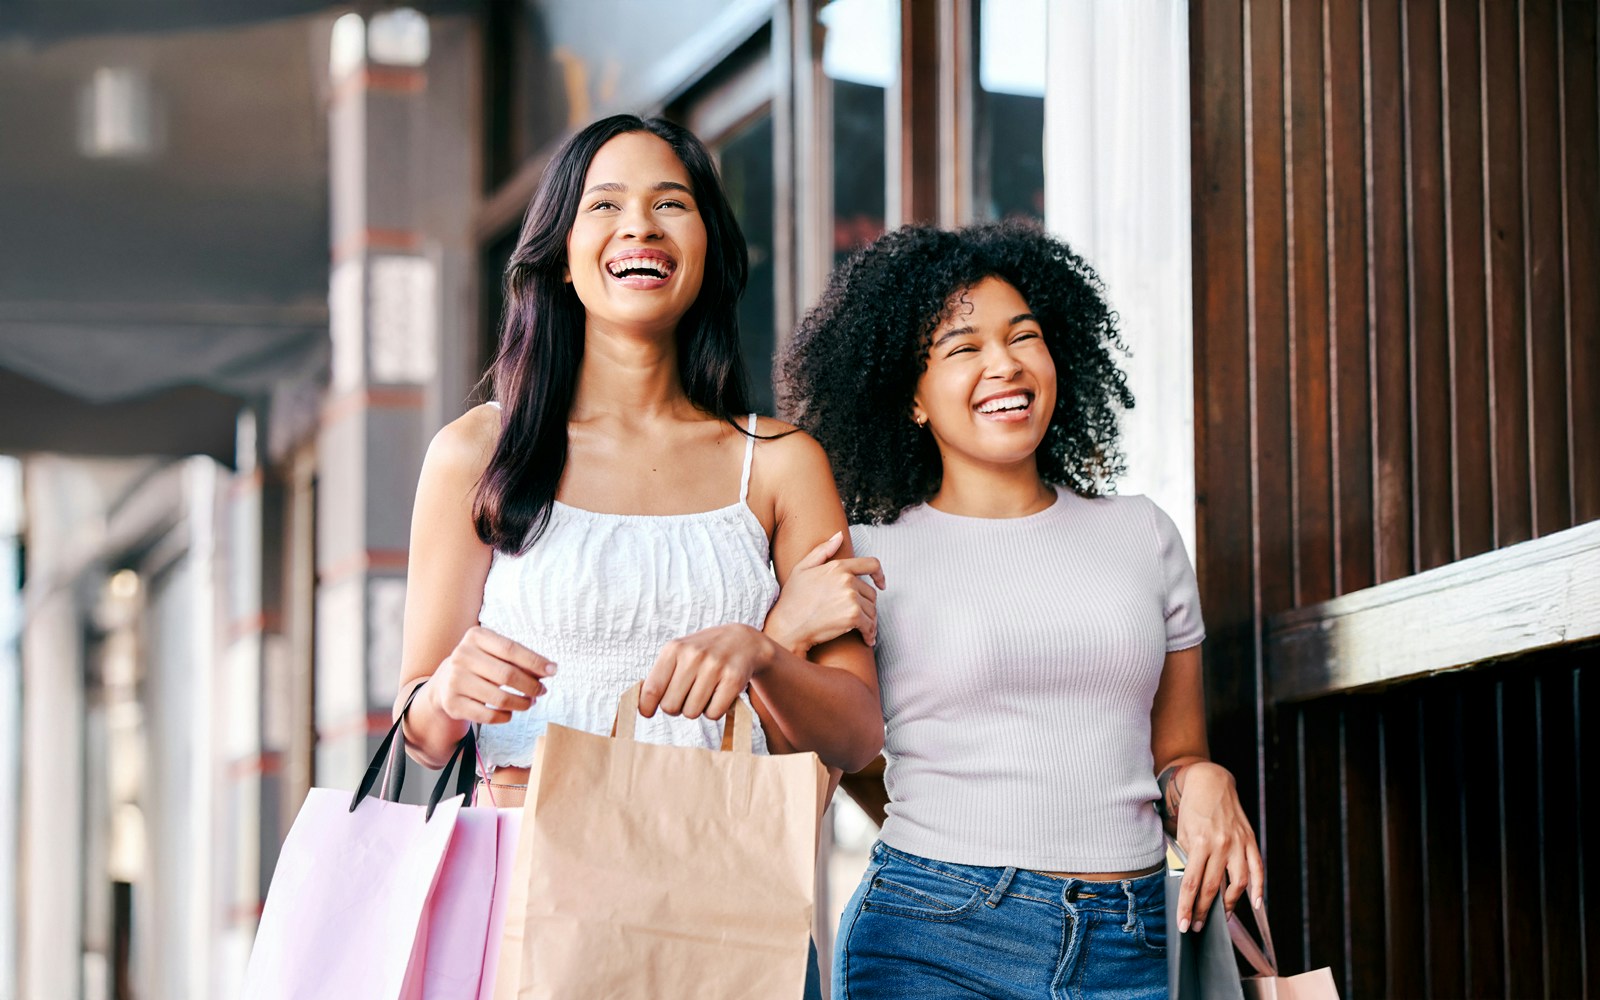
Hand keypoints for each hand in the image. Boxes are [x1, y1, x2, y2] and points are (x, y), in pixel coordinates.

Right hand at [428, 625, 555, 724]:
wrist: (445, 682)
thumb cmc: (481, 665)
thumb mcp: (495, 654)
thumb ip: (519, 660)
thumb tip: (549, 670)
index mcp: (475, 637)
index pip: (511, 649)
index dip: (535, 661)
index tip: (553, 670)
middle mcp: (462, 656)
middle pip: (507, 674)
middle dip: (531, 685)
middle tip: (542, 691)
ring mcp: (455, 680)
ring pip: (500, 698)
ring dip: (522, 703)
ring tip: (530, 702)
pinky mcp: (453, 703)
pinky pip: (488, 716)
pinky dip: (505, 716)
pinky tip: (510, 712)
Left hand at [641, 624, 774, 720]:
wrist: (743, 641)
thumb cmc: (703, 653)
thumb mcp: (679, 653)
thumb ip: (659, 676)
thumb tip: (641, 705)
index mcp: (674, 649)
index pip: (651, 689)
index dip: (647, 707)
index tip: (648, 712)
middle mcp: (693, 656)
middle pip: (670, 706)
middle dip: (676, 707)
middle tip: (686, 695)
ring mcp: (714, 667)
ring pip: (692, 713)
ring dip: (696, 709)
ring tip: (704, 693)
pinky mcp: (733, 679)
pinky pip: (713, 714)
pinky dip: (714, 710)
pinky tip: (718, 695)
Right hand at [764, 530, 885, 652]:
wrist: (787, 626)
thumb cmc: (792, 600)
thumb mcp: (801, 568)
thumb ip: (822, 550)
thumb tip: (839, 536)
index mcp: (838, 567)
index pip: (871, 564)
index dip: (880, 574)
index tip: (881, 584)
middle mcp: (847, 580)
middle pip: (871, 593)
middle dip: (866, 605)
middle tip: (859, 617)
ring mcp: (851, 598)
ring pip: (872, 610)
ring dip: (870, 622)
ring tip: (863, 631)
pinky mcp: (853, 616)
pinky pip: (870, 625)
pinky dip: (870, 634)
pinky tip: (867, 639)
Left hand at [1172, 762, 1263, 932]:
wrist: (1210, 781)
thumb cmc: (1192, 808)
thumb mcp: (1182, 832)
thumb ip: (1189, 858)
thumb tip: (1193, 886)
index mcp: (1199, 842)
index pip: (1192, 883)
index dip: (1186, 907)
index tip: (1184, 924)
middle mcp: (1221, 844)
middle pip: (1213, 887)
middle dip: (1203, 911)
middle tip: (1197, 926)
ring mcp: (1238, 843)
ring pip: (1237, 883)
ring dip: (1229, 905)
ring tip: (1220, 918)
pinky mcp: (1250, 840)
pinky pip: (1257, 868)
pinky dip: (1259, 888)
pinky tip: (1255, 903)